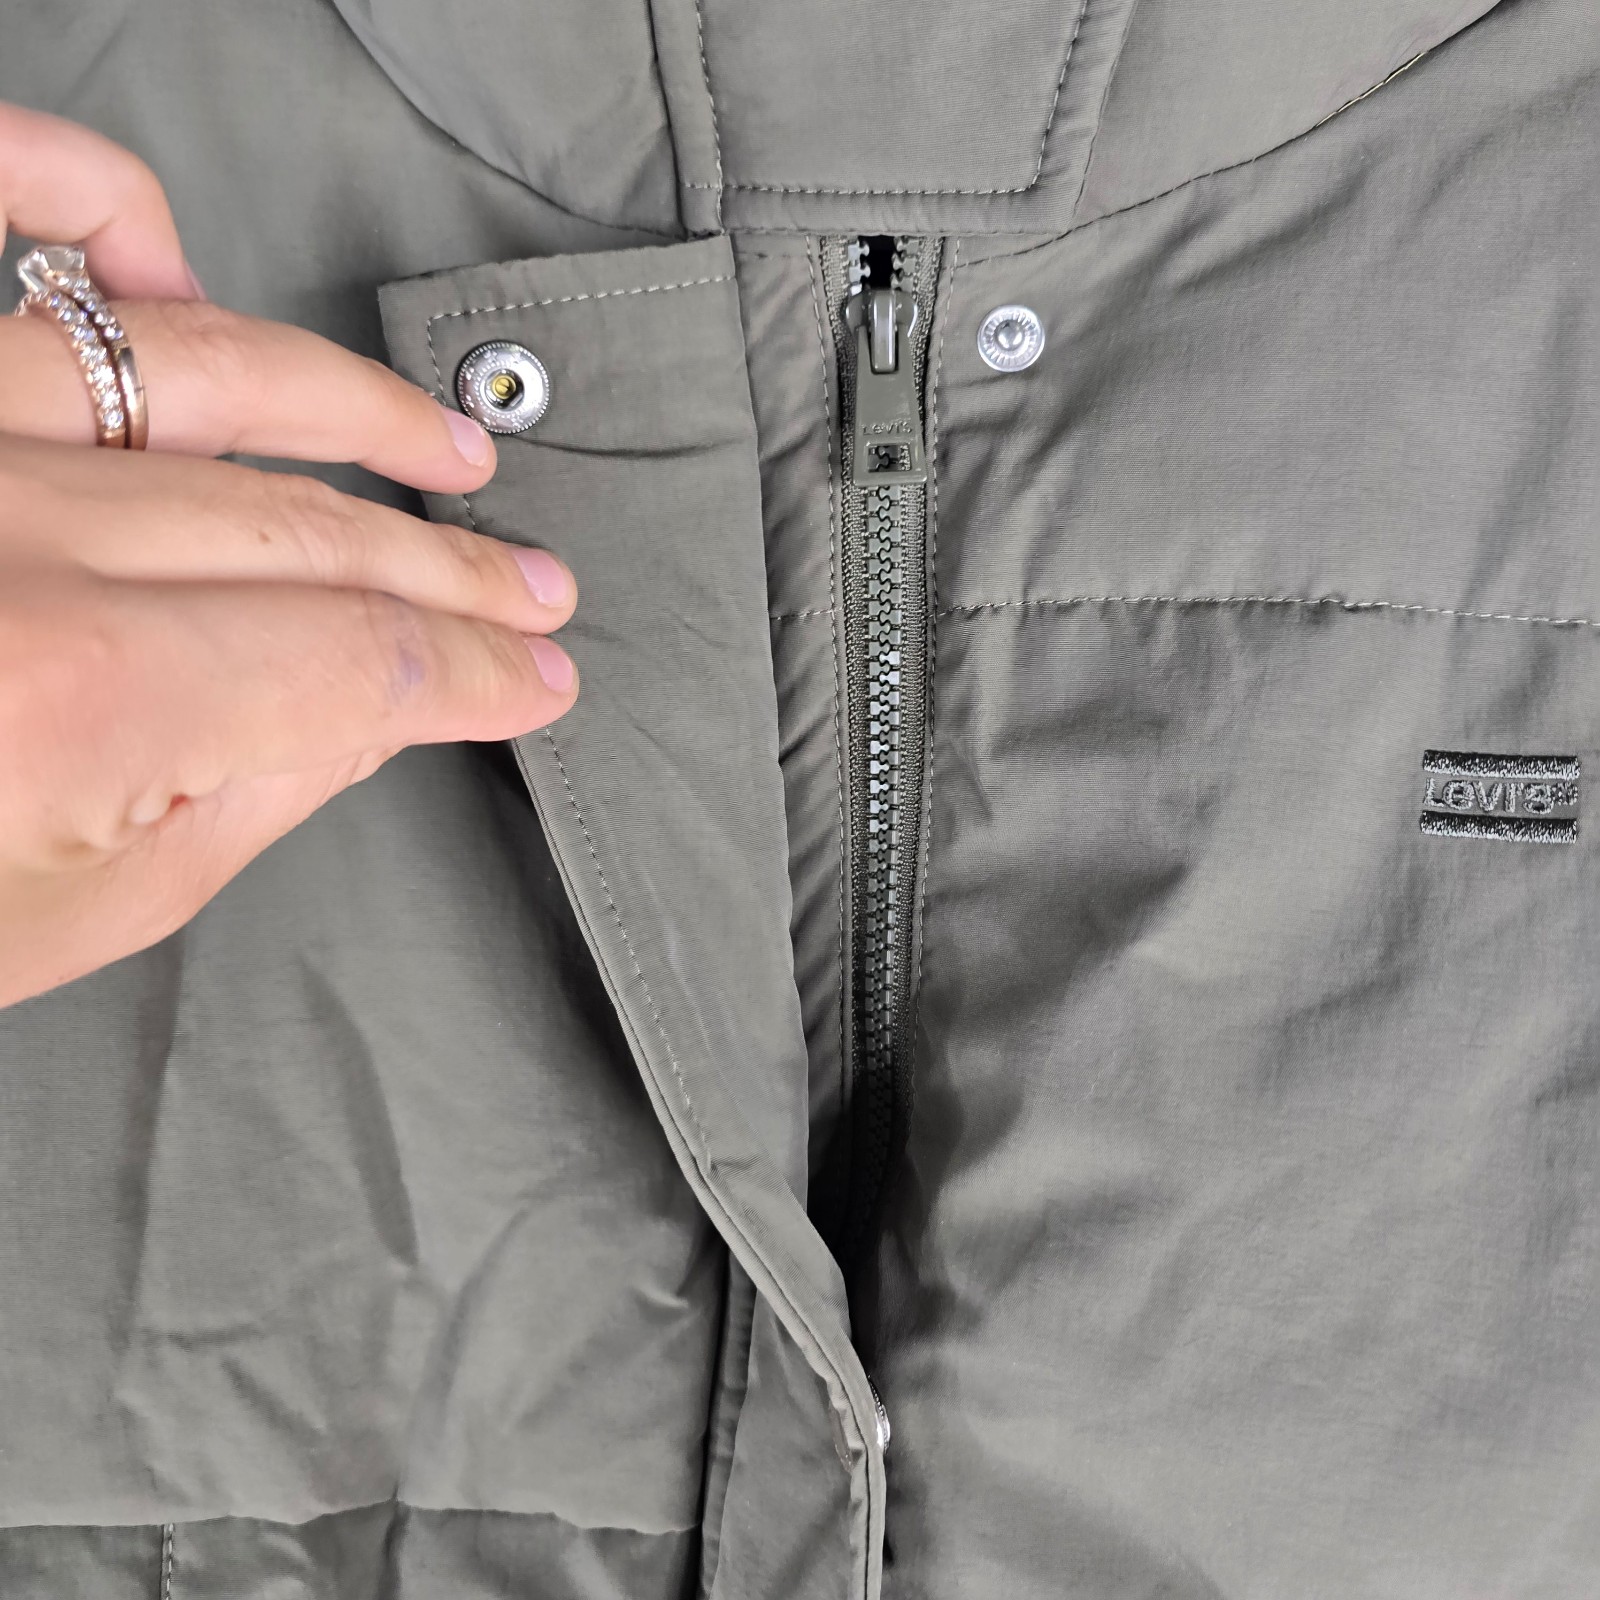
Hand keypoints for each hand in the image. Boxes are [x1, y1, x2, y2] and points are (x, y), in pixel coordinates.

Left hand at [0, 103, 577, 1006]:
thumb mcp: (64, 914)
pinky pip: (2, 228)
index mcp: (70, 697)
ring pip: (201, 373)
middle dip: (454, 574)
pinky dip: (89, 202)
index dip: (475, 676)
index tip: (536, 684)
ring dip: (354, 414)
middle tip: (538, 596)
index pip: (356, 660)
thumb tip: (373, 707)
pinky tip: (179, 259)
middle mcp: (6, 534)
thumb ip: (246, 795)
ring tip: (449, 454)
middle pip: (309, 527)